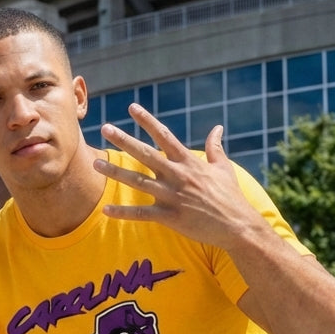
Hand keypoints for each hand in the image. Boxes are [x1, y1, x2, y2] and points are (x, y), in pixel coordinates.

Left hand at [94, 104, 260, 249]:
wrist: (238, 226)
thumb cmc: (231, 197)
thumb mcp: (224, 168)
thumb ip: (215, 147)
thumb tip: (217, 128)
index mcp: (188, 162)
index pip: (164, 136)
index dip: (148, 121)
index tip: (132, 107)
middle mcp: (178, 176)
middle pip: (146, 154)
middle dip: (124, 140)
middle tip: (106, 128)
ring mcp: (173, 197)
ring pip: (138, 181)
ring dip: (115, 173)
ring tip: (96, 164)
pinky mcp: (171, 218)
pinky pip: (141, 215)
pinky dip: (123, 213)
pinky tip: (106, 210)